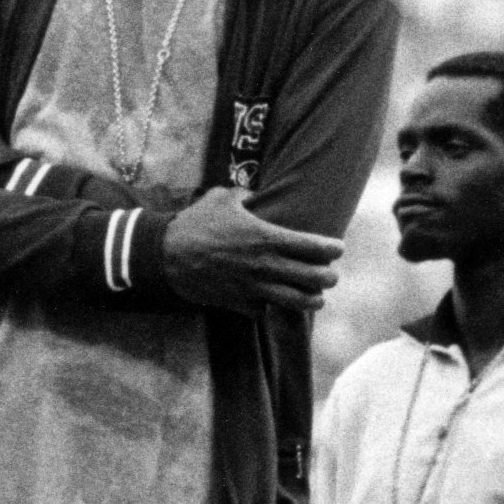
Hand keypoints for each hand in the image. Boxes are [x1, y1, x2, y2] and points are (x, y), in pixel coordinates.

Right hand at [160, 187, 341, 314]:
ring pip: (296, 302)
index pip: (312, 246)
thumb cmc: (195, 223)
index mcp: (266, 237)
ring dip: (311, 300)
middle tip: (330, 275)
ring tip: (317, 298)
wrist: (165, 255)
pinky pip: (264, 311)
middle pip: (312, 278)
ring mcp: (253, 288)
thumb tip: (256, 193)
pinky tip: (273, 303)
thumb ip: (246, 195)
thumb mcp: (222, 198)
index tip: (338, 248)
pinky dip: (271, 308)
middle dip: (327, 278)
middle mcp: (265, 266)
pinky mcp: (238, 304)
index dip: (331, 249)